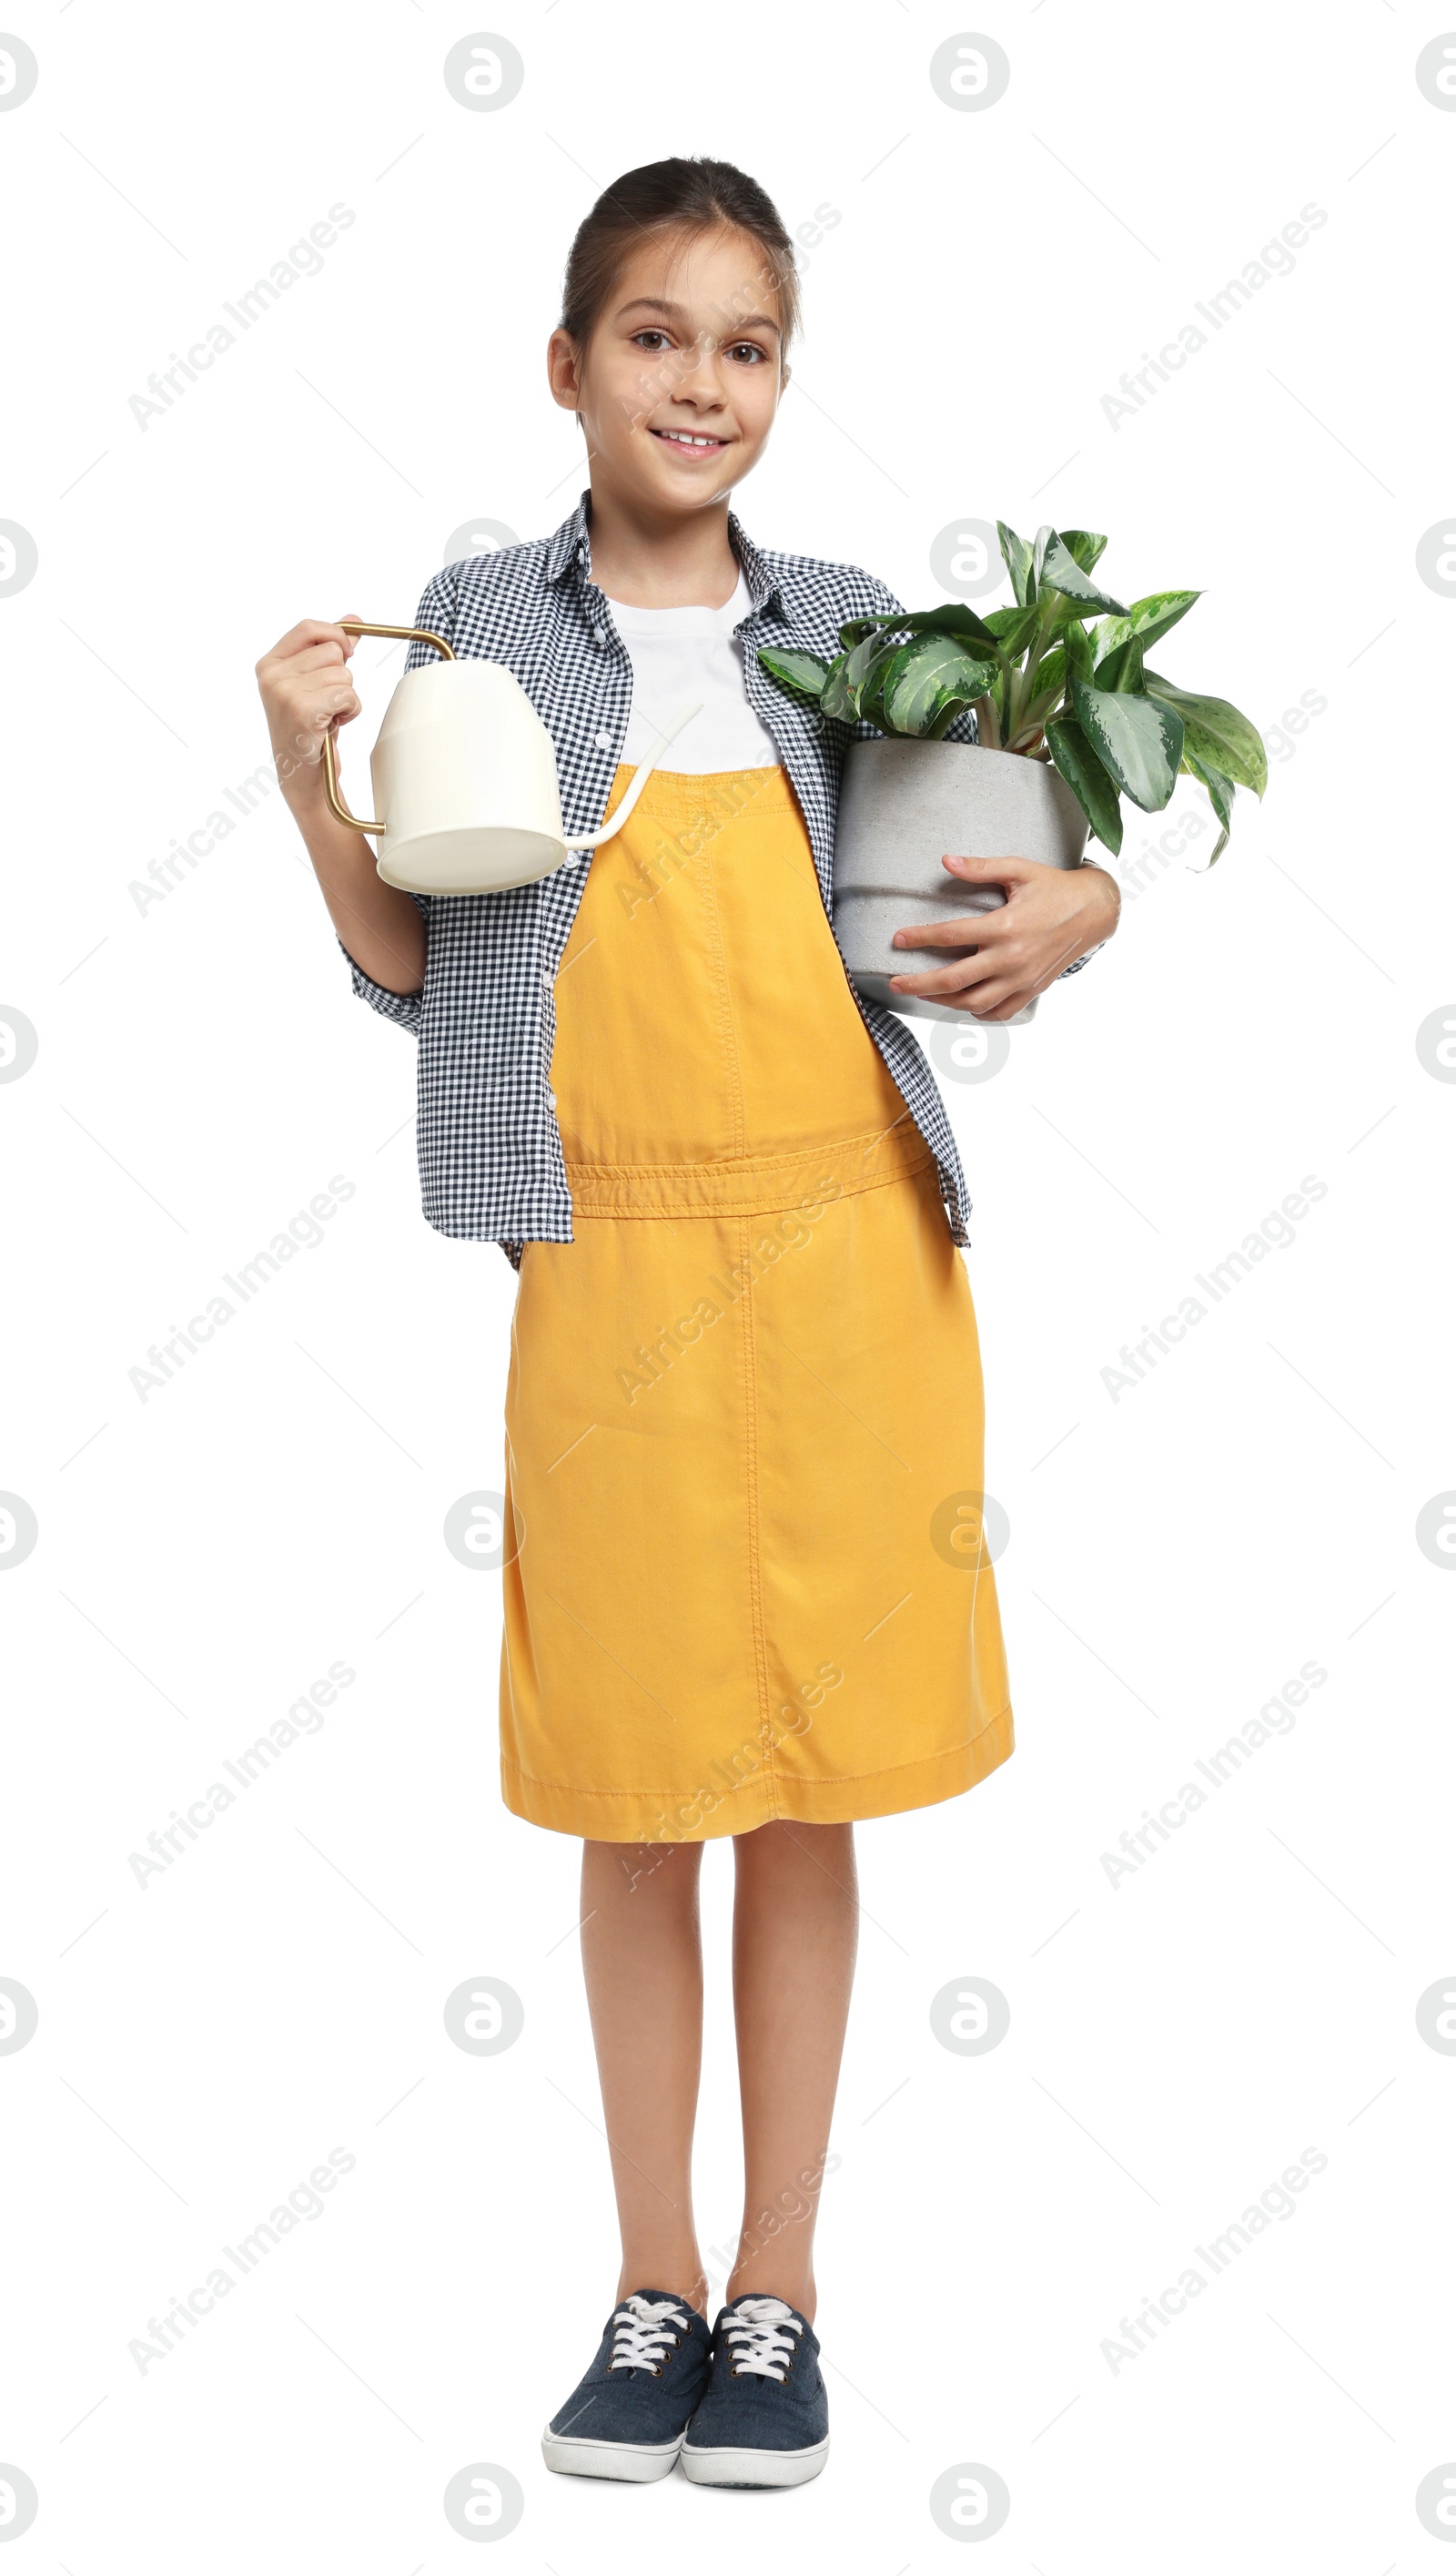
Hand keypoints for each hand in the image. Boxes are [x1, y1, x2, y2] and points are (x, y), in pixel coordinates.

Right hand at [255, 617, 362, 812]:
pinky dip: (351, 711)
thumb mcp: (317, 684)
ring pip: (344, 674)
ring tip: (329, 716)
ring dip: (347, 698)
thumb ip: (332, 649)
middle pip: (333, 651)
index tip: (348, 652)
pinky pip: (348, 694)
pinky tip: (334, 726)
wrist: (304, 776)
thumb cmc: (310, 729)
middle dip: (342, 677)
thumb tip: (354, 620)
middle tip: (327, 703)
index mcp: (269, 664)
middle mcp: (272, 675)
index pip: (308, 628)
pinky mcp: (302, 710)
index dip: (336, 635)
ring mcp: (284, 692)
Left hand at [888, 851, 1120, 1020]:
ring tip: (922, 994)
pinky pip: (999, 1012)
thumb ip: (980, 867)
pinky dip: (977, 1012)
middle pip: (955, 980)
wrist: (1094, 911)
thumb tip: (946, 861)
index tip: (898, 940)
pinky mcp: (1032, 990)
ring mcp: (1022, 978)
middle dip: (920, 983)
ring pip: (973, 1002)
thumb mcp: (1019, 870)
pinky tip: (961, 1003)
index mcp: (1005, 926)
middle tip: (895, 982)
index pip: (951, 935)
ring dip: (943, 1002)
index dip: (921, 938)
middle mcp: (1012, 957)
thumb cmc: (1053, 888)